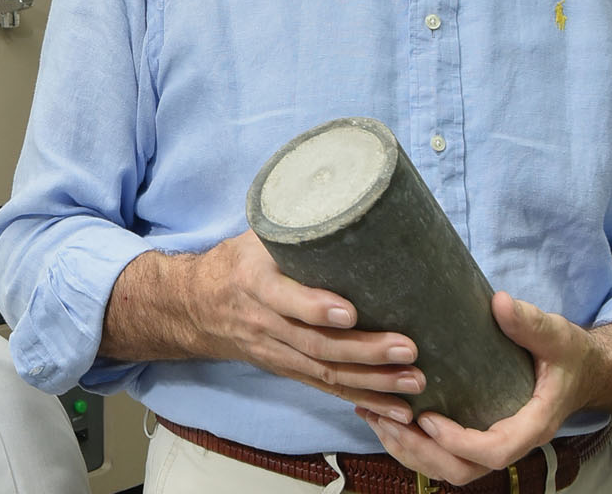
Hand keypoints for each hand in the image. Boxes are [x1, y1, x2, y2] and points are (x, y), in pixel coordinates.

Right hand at [187, 231, 426, 422]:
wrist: (197, 306)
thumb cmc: (238, 262)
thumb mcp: (256, 237)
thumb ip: (296, 226)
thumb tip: (352, 201)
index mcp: (254, 281)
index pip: (283, 299)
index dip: (314, 307)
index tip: (350, 311)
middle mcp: (264, 322)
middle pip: (315, 344)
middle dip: (364, 351)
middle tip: (408, 348)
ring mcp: (276, 351)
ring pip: (325, 372)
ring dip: (373, 381)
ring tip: (414, 382)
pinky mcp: (288, 369)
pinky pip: (326, 388)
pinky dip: (363, 400)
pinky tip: (396, 409)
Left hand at [357, 291, 596, 483]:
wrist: (581, 371)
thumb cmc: (568, 355)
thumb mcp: (557, 334)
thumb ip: (531, 322)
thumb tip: (500, 303)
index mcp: (533, 424)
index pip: (496, 451)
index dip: (458, 442)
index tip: (427, 417)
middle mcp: (512, 441)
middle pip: (464, 470)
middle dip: (422, 451)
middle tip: (386, 419)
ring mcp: (494, 443)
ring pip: (450, 470)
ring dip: (410, 452)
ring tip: (375, 418)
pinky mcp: (479, 437)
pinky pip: (445, 457)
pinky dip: (413, 446)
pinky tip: (385, 419)